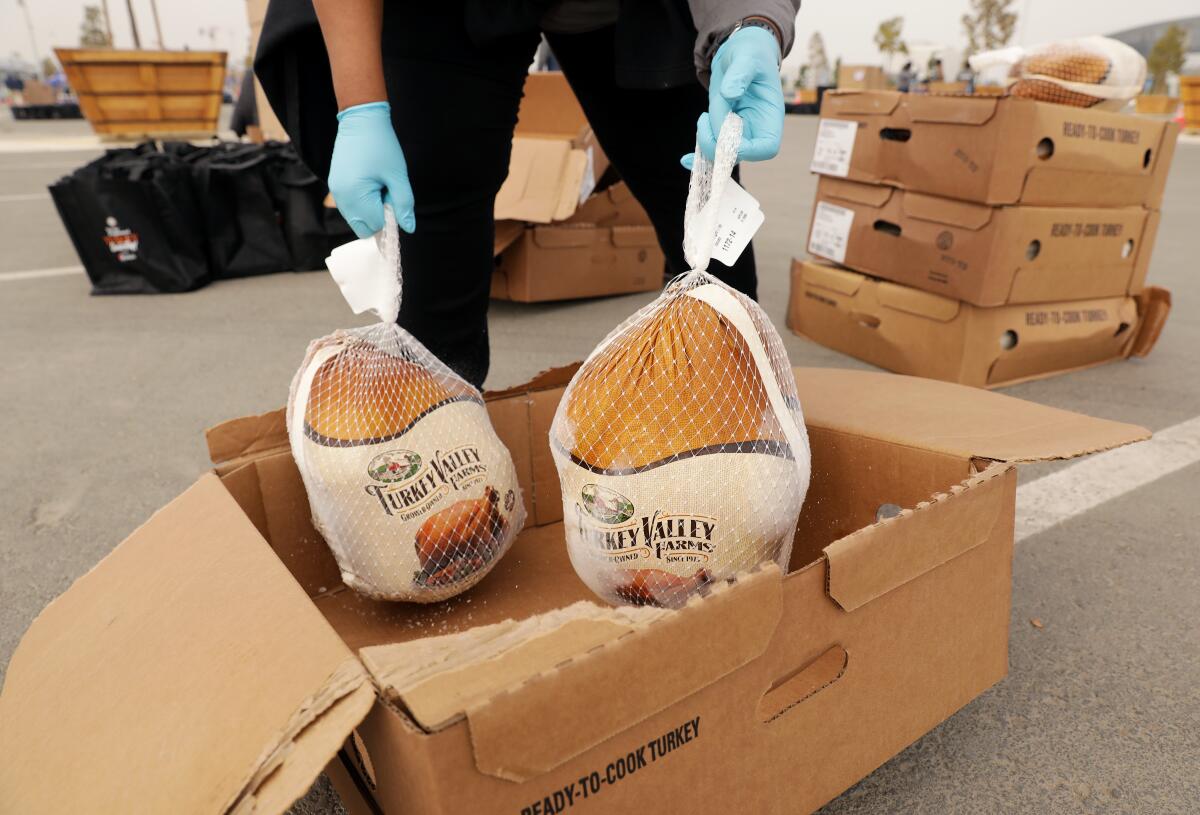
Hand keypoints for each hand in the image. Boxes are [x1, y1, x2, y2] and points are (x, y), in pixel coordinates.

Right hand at [328, 101, 414, 237]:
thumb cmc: (382, 145)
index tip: (393, 197)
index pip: (375, 225)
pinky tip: (368, 182)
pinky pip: (350, 207)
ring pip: (355, 219)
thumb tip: (409, 228)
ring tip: (377, 185)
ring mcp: (335, 191)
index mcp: (355, 195)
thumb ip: (404, 204)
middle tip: (386, 193)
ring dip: (369, 210)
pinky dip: (361, 202)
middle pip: (362, 228)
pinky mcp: (334, 185)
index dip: (389, 216)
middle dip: (377, 217)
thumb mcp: (398, 176)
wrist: (360, 119)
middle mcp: (340, 197)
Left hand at [681, 25, 783, 168]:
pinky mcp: (723, 130)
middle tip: (704, 119)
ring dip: (705, 144)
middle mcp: (756, 128)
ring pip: (722, 154)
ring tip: (702, 118)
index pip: (766, 147)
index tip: (727, 135)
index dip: (747, 150)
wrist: (740, 54)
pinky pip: (712, 149)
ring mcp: (739, 132)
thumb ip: (740, 74)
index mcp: (770, 115)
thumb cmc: (751, 54)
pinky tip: (684, 159)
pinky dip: (697, 157)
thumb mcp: (747, 57)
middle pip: (739, 154)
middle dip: (718, 144)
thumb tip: (729, 93)